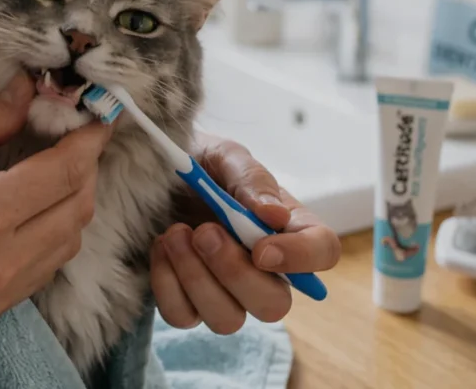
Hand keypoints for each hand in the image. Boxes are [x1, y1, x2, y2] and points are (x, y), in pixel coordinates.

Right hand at [0, 72, 113, 354]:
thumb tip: (25, 90)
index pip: (64, 173)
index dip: (90, 140)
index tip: (101, 115)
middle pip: (77, 210)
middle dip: (85, 169)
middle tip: (74, 137)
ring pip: (67, 244)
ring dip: (72, 203)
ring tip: (51, 169)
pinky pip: (43, 270)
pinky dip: (51, 236)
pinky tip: (27, 210)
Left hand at [150, 132, 340, 333]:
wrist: (153, 175)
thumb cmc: (201, 164)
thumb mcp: (226, 156)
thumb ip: (251, 180)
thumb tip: (274, 216)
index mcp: (289, 228)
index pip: (322, 253)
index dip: (300, 259)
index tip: (261, 248)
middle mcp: (265, 270)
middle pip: (274, 305)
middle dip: (236, 273)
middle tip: (204, 232)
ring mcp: (226, 293)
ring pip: (227, 320)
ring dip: (196, 277)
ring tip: (174, 233)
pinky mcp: (187, 303)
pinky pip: (182, 316)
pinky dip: (166, 282)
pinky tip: (161, 245)